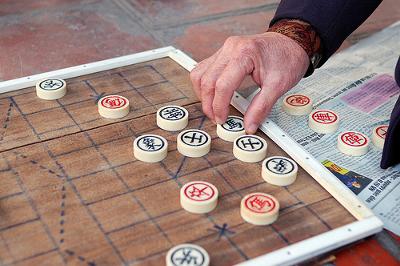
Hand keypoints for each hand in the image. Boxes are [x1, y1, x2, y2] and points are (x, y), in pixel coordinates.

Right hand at [190, 32, 309, 133]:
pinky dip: (204, 84)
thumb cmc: (287, 59)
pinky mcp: (222, 53)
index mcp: (244, 54)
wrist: (292, 42)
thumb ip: (261, 108)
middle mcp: (230, 48)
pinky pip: (204, 69)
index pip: (222, 85)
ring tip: (213, 108)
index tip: (222, 119)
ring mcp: (224, 49)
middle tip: (216, 118)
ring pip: (200, 74)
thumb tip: (249, 125)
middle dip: (208, 104)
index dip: (219, 106)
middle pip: (207, 80)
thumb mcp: (278, 86)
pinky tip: (212, 95)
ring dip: (203, 94)